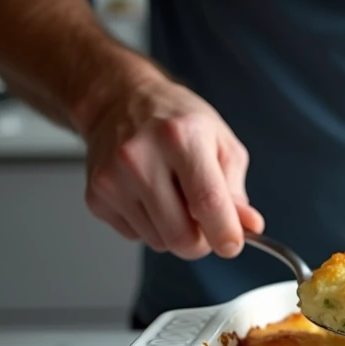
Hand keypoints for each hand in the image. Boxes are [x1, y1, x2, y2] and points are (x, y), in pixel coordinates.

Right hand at [79, 68, 263, 258]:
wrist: (120, 101)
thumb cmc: (177, 121)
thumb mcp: (221, 144)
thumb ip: (236, 190)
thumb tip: (249, 227)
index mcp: (181, 138)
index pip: (207, 202)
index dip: (225, 233)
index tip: (232, 244)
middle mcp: (141, 157)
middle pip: (180, 236)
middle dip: (201, 241)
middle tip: (206, 222)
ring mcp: (113, 179)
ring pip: (159, 242)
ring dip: (174, 231)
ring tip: (172, 195)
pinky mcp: (96, 196)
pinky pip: (135, 236)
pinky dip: (150, 226)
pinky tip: (148, 195)